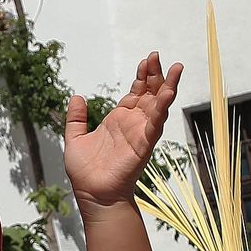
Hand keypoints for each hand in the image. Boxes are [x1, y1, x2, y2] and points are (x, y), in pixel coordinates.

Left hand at [64, 53, 183, 214]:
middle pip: (149, 94)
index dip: (142, 77)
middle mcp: (133, 124)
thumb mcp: (75, 138)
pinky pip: (155, 124)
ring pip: (158, 106)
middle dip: (155, 75)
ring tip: (175, 68)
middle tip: (158, 56)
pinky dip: (162, 108)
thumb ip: (76, 118)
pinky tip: (168, 93)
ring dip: (167, 87)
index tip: (147, 60)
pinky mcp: (143, 145)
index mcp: (119, 120)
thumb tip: (76, 97)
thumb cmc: (86, 172)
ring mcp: (140, 133)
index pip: (135, 93)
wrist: (92, 194)